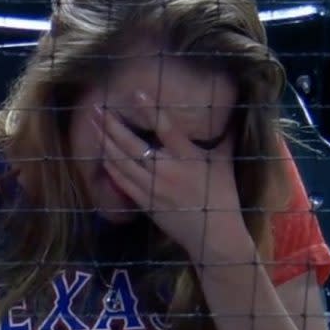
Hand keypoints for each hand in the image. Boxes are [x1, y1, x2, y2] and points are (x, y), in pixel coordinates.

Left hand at [90, 91, 245, 257]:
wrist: (212, 235)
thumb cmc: (222, 196)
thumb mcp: (225, 163)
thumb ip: (227, 137)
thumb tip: (236, 115)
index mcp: (188, 157)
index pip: (167, 128)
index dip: (150, 110)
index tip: (136, 93)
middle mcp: (166, 170)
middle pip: (132, 144)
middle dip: (111, 125)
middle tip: (97, 108)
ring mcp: (152, 187)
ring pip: (121, 161)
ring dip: (105, 141)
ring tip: (93, 124)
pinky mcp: (144, 201)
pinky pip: (121, 180)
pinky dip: (110, 164)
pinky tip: (102, 152)